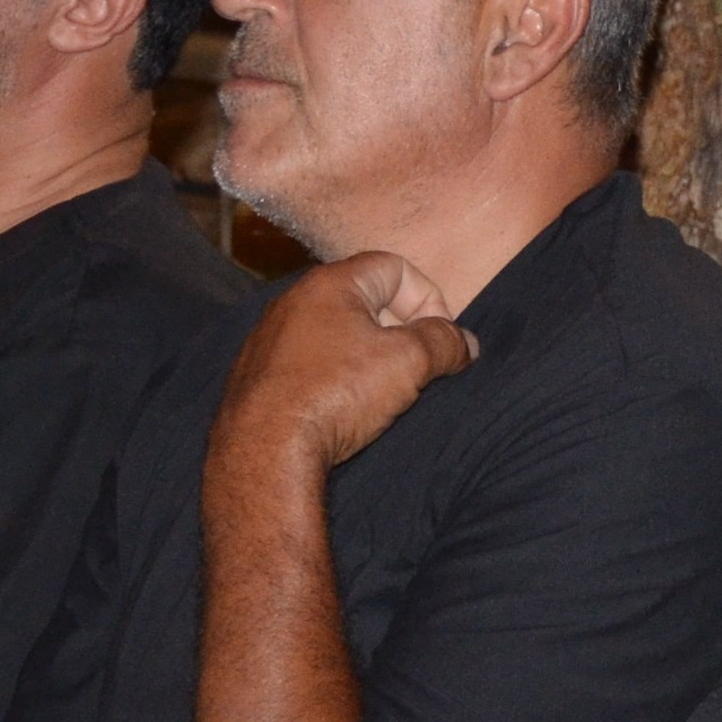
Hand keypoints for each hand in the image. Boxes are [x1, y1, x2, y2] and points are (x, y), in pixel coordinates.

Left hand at [215, 252, 475, 478]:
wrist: (264, 453)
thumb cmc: (335, 395)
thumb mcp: (409, 362)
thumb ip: (445, 342)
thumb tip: (464, 342)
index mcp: (329, 283)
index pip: (396, 268)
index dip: (429, 301)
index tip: (439, 341)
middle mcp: (292, 301)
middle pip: (366, 301)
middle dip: (401, 333)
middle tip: (418, 370)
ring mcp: (269, 340)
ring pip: (336, 336)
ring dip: (368, 359)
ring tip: (383, 396)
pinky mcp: (256, 376)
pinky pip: (308, 366)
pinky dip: (335, 380)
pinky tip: (343, 412)